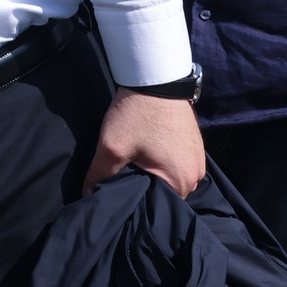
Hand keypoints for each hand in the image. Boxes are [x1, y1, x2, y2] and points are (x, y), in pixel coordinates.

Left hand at [83, 90, 205, 197]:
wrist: (155, 78)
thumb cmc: (136, 115)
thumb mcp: (111, 147)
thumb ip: (99, 175)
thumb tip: (88, 196)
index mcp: (182, 182)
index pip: (157, 207)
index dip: (136, 203)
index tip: (119, 196)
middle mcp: (196, 175)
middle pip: (165, 194)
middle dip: (144, 189)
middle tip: (122, 179)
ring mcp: (198, 159)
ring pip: (170, 178)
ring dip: (152, 174)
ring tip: (132, 166)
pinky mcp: (193, 146)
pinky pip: (175, 164)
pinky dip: (160, 163)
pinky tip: (144, 154)